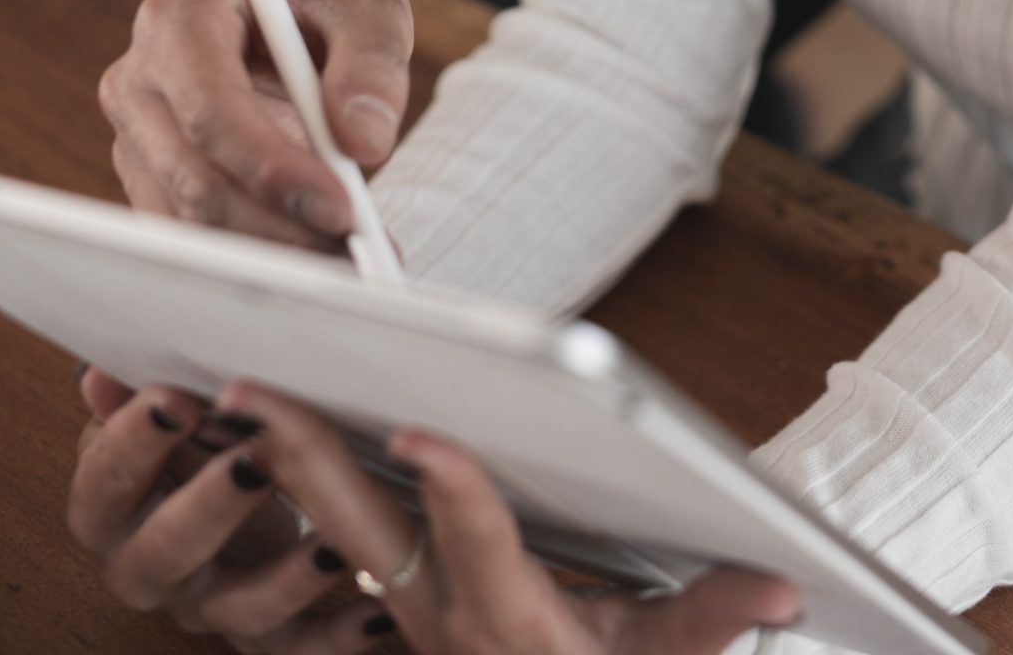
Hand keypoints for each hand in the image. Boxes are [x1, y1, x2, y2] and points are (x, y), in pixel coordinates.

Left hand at [68, 367, 801, 653]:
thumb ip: (712, 621)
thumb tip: (778, 583)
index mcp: (511, 625)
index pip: (475, 545)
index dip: (452, 490)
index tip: (420, 435)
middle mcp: (439, 616)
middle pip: (360, 529)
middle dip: (306, 457)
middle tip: (249, 392)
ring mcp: (406, 605)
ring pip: (332, 524)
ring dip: (285, 458)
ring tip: (235, 388)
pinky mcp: (396, 591)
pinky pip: (333, 531)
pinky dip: (295, 477)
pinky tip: (263, 423)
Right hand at [99, 0, 412, 246]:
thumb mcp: (367, 9)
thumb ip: (372, 66)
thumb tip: (365, 143)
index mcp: (182, 17)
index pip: (210, 109)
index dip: (270, 168)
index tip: (340, 208)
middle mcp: (141, 77)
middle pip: (193, 176)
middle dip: (275, 226)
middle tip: (352, 255)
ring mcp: (139, 133)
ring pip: (189, 217)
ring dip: (268, 250)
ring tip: (345, 258)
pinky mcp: (153, 176)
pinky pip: (192, 231)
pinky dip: (253, 251)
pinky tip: (314, 252)